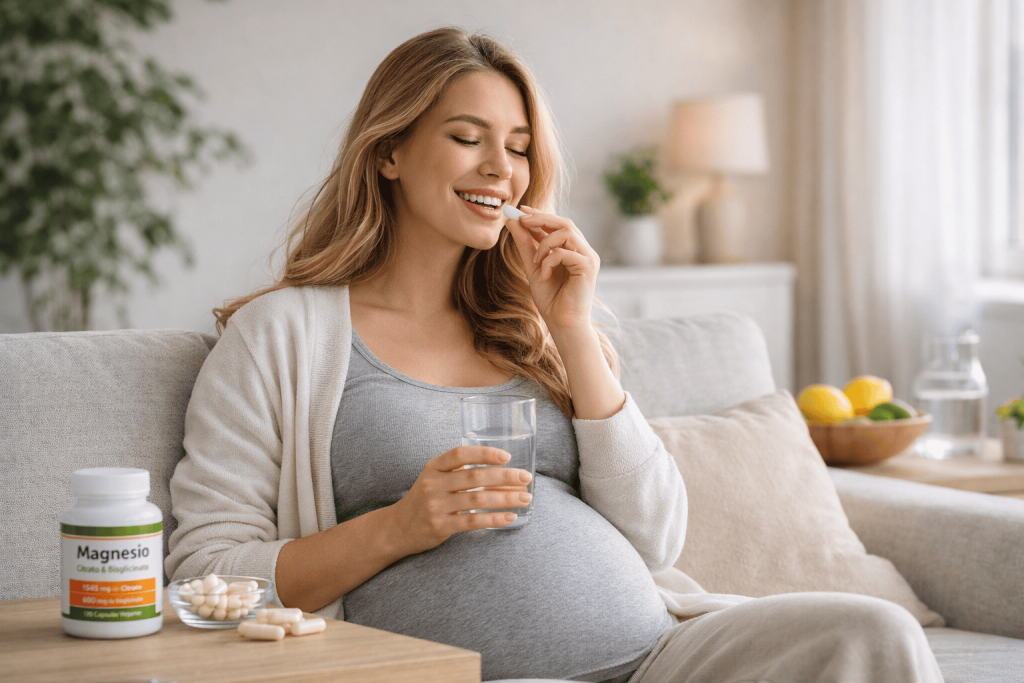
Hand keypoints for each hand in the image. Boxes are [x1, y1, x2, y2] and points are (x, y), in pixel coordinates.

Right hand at [387, 446, 532, 555]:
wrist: (396, 528)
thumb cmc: (424, 500)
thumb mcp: (434, 479)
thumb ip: (459, 472)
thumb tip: (504, 473)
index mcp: (433, 467)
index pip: (460, 454)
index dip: (485, 453)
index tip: (506, 456)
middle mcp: (433, 484)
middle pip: (475, 476)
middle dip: (504, 476)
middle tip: (525, 478)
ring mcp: (435, 506)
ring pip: (477, 499)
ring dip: (505, 498)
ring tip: (524, 498)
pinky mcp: (440, 526)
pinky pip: (472, 521)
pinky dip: (494, 518)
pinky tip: (509, 517)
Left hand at [505, 205, 599, 333]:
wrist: (562, 324)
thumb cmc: (551, 299)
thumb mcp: (533, 267)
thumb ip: (525, 245)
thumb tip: (512, 222)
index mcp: (573, 250)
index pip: (558, 225)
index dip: (540, 215)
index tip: (520, 210)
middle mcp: (584, 251)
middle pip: (565, 222)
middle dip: (541, 218)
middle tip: (520, 220)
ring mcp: (589, 257)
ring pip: (566, 232)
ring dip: (544, 243)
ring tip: (536, 262)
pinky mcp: (588, 266)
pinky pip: (564, 252)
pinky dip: (549, 260)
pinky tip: (544, 275)